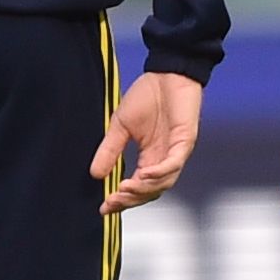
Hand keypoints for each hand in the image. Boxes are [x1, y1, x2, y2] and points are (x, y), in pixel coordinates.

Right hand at [93, 70, 203, 216]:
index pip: (138, 187)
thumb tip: (95, 174)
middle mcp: (164, 159)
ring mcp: (176, 152)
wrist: (167, 72)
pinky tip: (143, 175)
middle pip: (151, 191)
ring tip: (124, 190)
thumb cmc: (148, 96)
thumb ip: (110, 150)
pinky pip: (173, 164)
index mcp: (151, 158)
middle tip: (112, 202)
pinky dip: (159, 172)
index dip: (122, 200)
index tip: (104, 207)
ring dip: (143, 189)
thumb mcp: (120, 126)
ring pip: (163, 182)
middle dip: (131, 199)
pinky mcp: (185, 141)